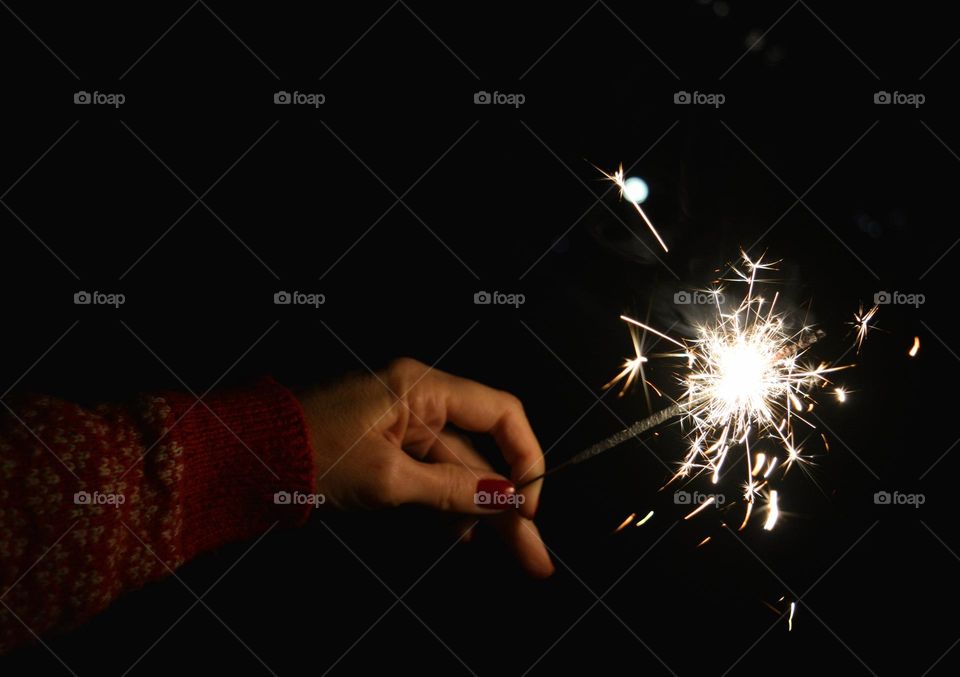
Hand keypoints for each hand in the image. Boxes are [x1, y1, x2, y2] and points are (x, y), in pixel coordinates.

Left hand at [295, 357, 553, 577]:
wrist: (243, 458)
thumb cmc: (310, 454)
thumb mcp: (387, 478)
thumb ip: (451, 489)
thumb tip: (505, 499)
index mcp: (422, 389)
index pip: (500, 412)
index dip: (525, 457)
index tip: (528, 505)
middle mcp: (420, 402)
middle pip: (482, 452)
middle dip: (509, 503)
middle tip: (535, 555)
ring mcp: (403, 427)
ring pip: (457, 470)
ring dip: (481, 511)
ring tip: (514, 555)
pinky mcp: (386, 450)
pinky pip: (429, 476)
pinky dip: (446, 506)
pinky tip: (463, 538)